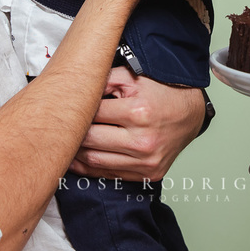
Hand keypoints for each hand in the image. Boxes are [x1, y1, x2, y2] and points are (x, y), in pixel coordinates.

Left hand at [70, 69, 203, 180]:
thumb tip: (75, 87)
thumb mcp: (133, 76)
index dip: (76, 109)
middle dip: (72, 133)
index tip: (64, 107)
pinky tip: (79, 160)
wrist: (191, 113)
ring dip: (76, 154)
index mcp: (138, 113)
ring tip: (64, 143)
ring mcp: (147, 161)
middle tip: (58, 126)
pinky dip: (91, 169)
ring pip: (96, 161)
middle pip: (90, 141)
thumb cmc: (162, 92)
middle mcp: (143, 141)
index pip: (92, 114)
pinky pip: (111, 174)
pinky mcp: (149, 174)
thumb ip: (103, 79)